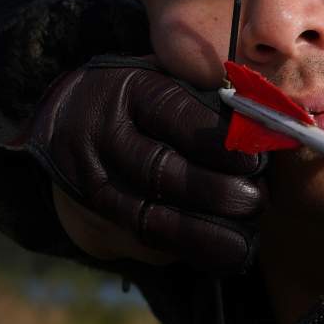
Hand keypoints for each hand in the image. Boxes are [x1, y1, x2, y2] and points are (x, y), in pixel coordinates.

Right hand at [22, 55, 264, 272]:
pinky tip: (227, 252)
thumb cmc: (140, 100)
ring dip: (207, 233)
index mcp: (126, 91)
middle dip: (217, 192)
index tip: (255, 160)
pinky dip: (192, 251)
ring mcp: (95, 186)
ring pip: (152, 218)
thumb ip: (199, 72)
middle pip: (160, 171)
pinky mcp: (99, 223)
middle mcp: (103, 138)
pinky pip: (148, 245)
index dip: (217, 141)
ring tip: (248, 237)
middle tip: (257, 199)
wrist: (67, 130)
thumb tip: (241, 93)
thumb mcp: (162, 71)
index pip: (173, 114)